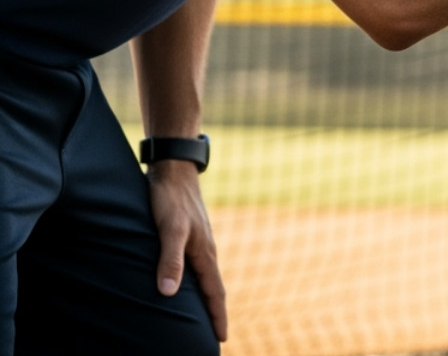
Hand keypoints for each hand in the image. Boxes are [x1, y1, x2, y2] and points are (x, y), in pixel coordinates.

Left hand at [147, 160, 228, 341]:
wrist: (174, 166)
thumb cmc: (170, 198)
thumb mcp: (168, 229)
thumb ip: (169, 259)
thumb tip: (169, 293)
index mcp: (205, 252)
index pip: (214, 292)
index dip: (217, 316)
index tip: (221, 338)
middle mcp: (206, 249)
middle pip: (214, 287)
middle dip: (216, 311)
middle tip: (216, 334)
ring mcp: (199, 240)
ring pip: (206, 275)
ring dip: (208, 296)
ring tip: (205, 313)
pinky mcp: (190, 232)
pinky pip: (197, 264)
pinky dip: (198, 280)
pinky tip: (187, 280)